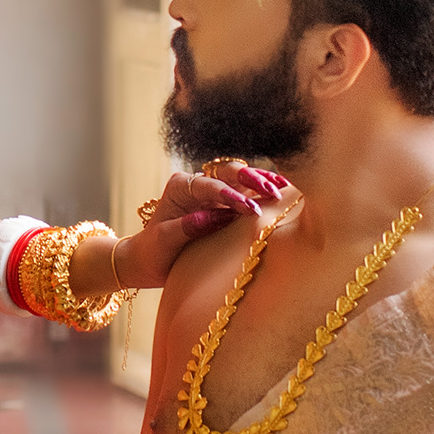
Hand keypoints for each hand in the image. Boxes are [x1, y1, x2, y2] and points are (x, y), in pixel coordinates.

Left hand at [104, 165, 291, 291]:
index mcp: (180, 187)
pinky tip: (283, 190)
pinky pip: (247, 193)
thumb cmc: (154, 250)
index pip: (210, 186)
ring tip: (283, 188)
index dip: (231, 196)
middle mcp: (198, 184)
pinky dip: (263, 191)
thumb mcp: (164, 240)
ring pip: (241, 179)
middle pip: (228, 172)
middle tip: (271, 191)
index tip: (250, 210)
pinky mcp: (226, 204)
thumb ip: (188, 227)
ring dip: (262, 182)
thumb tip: (216, 217)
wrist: (150, 261)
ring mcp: (214, 193)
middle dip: (250, 179)